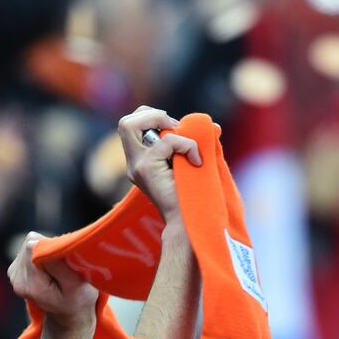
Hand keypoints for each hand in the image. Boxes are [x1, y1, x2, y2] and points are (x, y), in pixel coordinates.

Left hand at [8, 231, 96, 336]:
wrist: (68, 315)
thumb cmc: (77, 300)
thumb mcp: (76, 285)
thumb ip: (57, 266)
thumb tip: (34, 243)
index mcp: (31, 286)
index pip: (32, 248)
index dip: (51, 247)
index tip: (63, 261)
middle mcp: (17, 281)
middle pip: (29, 244)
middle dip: (47, 249)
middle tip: (61, 267)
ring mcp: (14, 277)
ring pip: (28, 246)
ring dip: (44, 253)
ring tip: (56, 270)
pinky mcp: (14, 271)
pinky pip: (27, 250)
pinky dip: (40, 255)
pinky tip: (48, 270)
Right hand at [117, 106, 201, 221]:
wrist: (190, 223)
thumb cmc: (193, 197)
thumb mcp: (192, 165)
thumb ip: (197, 144)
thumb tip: (213, 126)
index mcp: (140, 161)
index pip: (133, 126)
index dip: (153, 118)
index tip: (177, 131)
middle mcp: (133, 163)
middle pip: (124, 123)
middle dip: (152, 115)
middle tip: (174, 127)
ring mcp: (137, 166)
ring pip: (130, 124)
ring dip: (159, 121)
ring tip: (180, 138)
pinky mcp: (146, 168)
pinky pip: (168, 141)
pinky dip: (187, 145)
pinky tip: (197, 161)